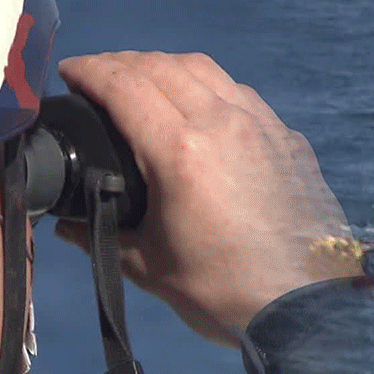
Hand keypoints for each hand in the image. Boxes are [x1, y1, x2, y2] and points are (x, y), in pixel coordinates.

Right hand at [54, 51, 360, 346]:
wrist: (307, 310)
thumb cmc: (222, 293)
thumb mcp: (149, 268)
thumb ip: (102, 238)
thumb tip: (67, 227)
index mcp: (180, 150)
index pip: (123, 86)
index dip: (88, 71)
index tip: (68, 72)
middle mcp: (223, 122)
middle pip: (162, 66)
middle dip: (122, 63)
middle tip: (98, 78)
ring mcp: (262, 125)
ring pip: (206, 70)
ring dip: (167, 68)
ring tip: (145, 84)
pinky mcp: (289, 139)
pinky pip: (240, 94)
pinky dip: (209, 88)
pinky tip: (201, 109)